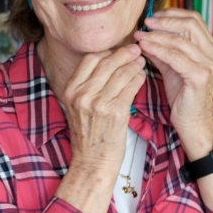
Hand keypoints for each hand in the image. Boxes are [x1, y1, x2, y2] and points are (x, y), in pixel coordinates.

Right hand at [54, 44, 146, 212]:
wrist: (93, 162)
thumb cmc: (89, 134)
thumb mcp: (79, 107)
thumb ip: (88, 85)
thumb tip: (108, 61)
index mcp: (70, 90)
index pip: (90, 59)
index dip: (108, 51)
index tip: (119, 50)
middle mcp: (81, 95)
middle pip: (107, 62)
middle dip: (124, 53)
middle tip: (136, 49)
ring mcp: (97, 103)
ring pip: (121, 73)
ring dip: (134, 64)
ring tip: (142, 61)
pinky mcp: (114, 112)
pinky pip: (131, 87)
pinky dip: (139, 78)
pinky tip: (143, 76)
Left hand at [137, 10, 212, 212]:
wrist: (193, 123)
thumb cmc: (183, 96)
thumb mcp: (171, 67)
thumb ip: (162, 50)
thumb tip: (144, 34)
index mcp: (209, 47)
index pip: (193, 19)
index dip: (172, 14)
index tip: (152, 16)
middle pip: (189, 23)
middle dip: (164, 21)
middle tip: (145, 22)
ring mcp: (209, 64)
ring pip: (180, 39)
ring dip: (156, 35)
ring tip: (139, 35)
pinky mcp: (200, 76)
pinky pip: (176, 56)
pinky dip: (158, 49)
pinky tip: (144, 47)